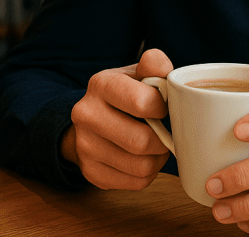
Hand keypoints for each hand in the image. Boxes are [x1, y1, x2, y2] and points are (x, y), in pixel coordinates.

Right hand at [61, 48, 173, 189]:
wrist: (92, 119)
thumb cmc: (125, 95)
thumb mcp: (137, 74)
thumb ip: (153, 65)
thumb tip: (161, 65)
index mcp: (100, 84)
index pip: (143, 103)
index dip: (162, 109)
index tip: (162, 109)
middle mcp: (86, 114)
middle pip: (141, 142)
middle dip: (162, 141)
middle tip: (163, 134)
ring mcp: (84, 145)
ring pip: (141, 167)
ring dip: (157, 160)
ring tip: (154, 147)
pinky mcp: (90, 172)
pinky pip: (135, 183)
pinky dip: (147, 174)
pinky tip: (141, 159)